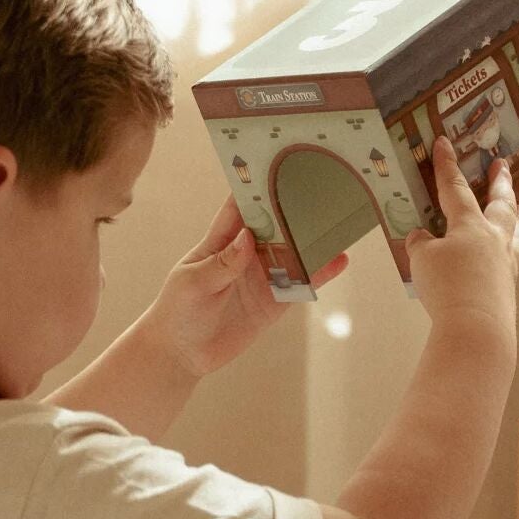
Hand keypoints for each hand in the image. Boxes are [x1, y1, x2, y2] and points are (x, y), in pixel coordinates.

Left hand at [146, 194, 344, 377]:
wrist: (184, 353)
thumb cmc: (179, 309)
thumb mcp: (194, 283)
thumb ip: (222, 263)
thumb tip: (247, 238)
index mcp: (222, 240)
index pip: (241, 207)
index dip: (257, 186)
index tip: (278, 165)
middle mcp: (246, 254)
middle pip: (276, 225)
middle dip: (295, 208)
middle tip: (322, 188)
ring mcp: (263, 277)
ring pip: (293, 252)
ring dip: (314, 240)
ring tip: (339, 221)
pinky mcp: (275, 301)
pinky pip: (301, 284)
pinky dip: (320, 273)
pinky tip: (339, 260)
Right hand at [403, 137, 518, 345]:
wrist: (476, 329)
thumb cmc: (447, 289)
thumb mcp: (422, 261)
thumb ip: (421, 245)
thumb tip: (420, 238)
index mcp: (469, 225)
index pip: (455, 188)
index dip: (446, 165)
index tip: (443, 144)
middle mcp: (493, 238)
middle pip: (500, 202)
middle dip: (500, 181)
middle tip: (502, 164)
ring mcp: (505, 262)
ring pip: (516, 230)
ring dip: (518, 214)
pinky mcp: (508, 286)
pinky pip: (516, 256)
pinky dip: (515, 246)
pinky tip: (512, 251)